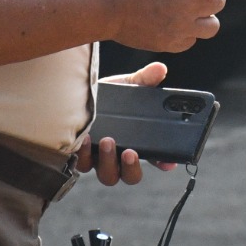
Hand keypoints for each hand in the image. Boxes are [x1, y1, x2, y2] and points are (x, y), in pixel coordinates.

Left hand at [75, 62, 176, 183]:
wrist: (78, 94)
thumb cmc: (108, 95)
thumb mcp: (128, 86)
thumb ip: (145, 79)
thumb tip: (160, 69)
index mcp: (139, 144)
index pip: (157, 159)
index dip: (164, 164)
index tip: (167, 163)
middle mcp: (120, 157)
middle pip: (131, 176)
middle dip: (131, 167)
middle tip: (130, 152)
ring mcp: (100, 159)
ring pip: (108, 175)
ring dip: (109, 161)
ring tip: (108, 141)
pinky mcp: (81, 155)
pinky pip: (82, 164)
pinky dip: (84, 153)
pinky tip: (85, 138)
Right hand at [101, 0, 245, 52]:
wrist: (107, 6)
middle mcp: (188, 5)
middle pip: (219, 6)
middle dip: (214, 1)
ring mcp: (182, 26)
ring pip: (211, 26)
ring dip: (204, 19)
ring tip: (185, 14)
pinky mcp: (173, 43)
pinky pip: (192, 40)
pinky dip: (187, 34)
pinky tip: (169, 26)